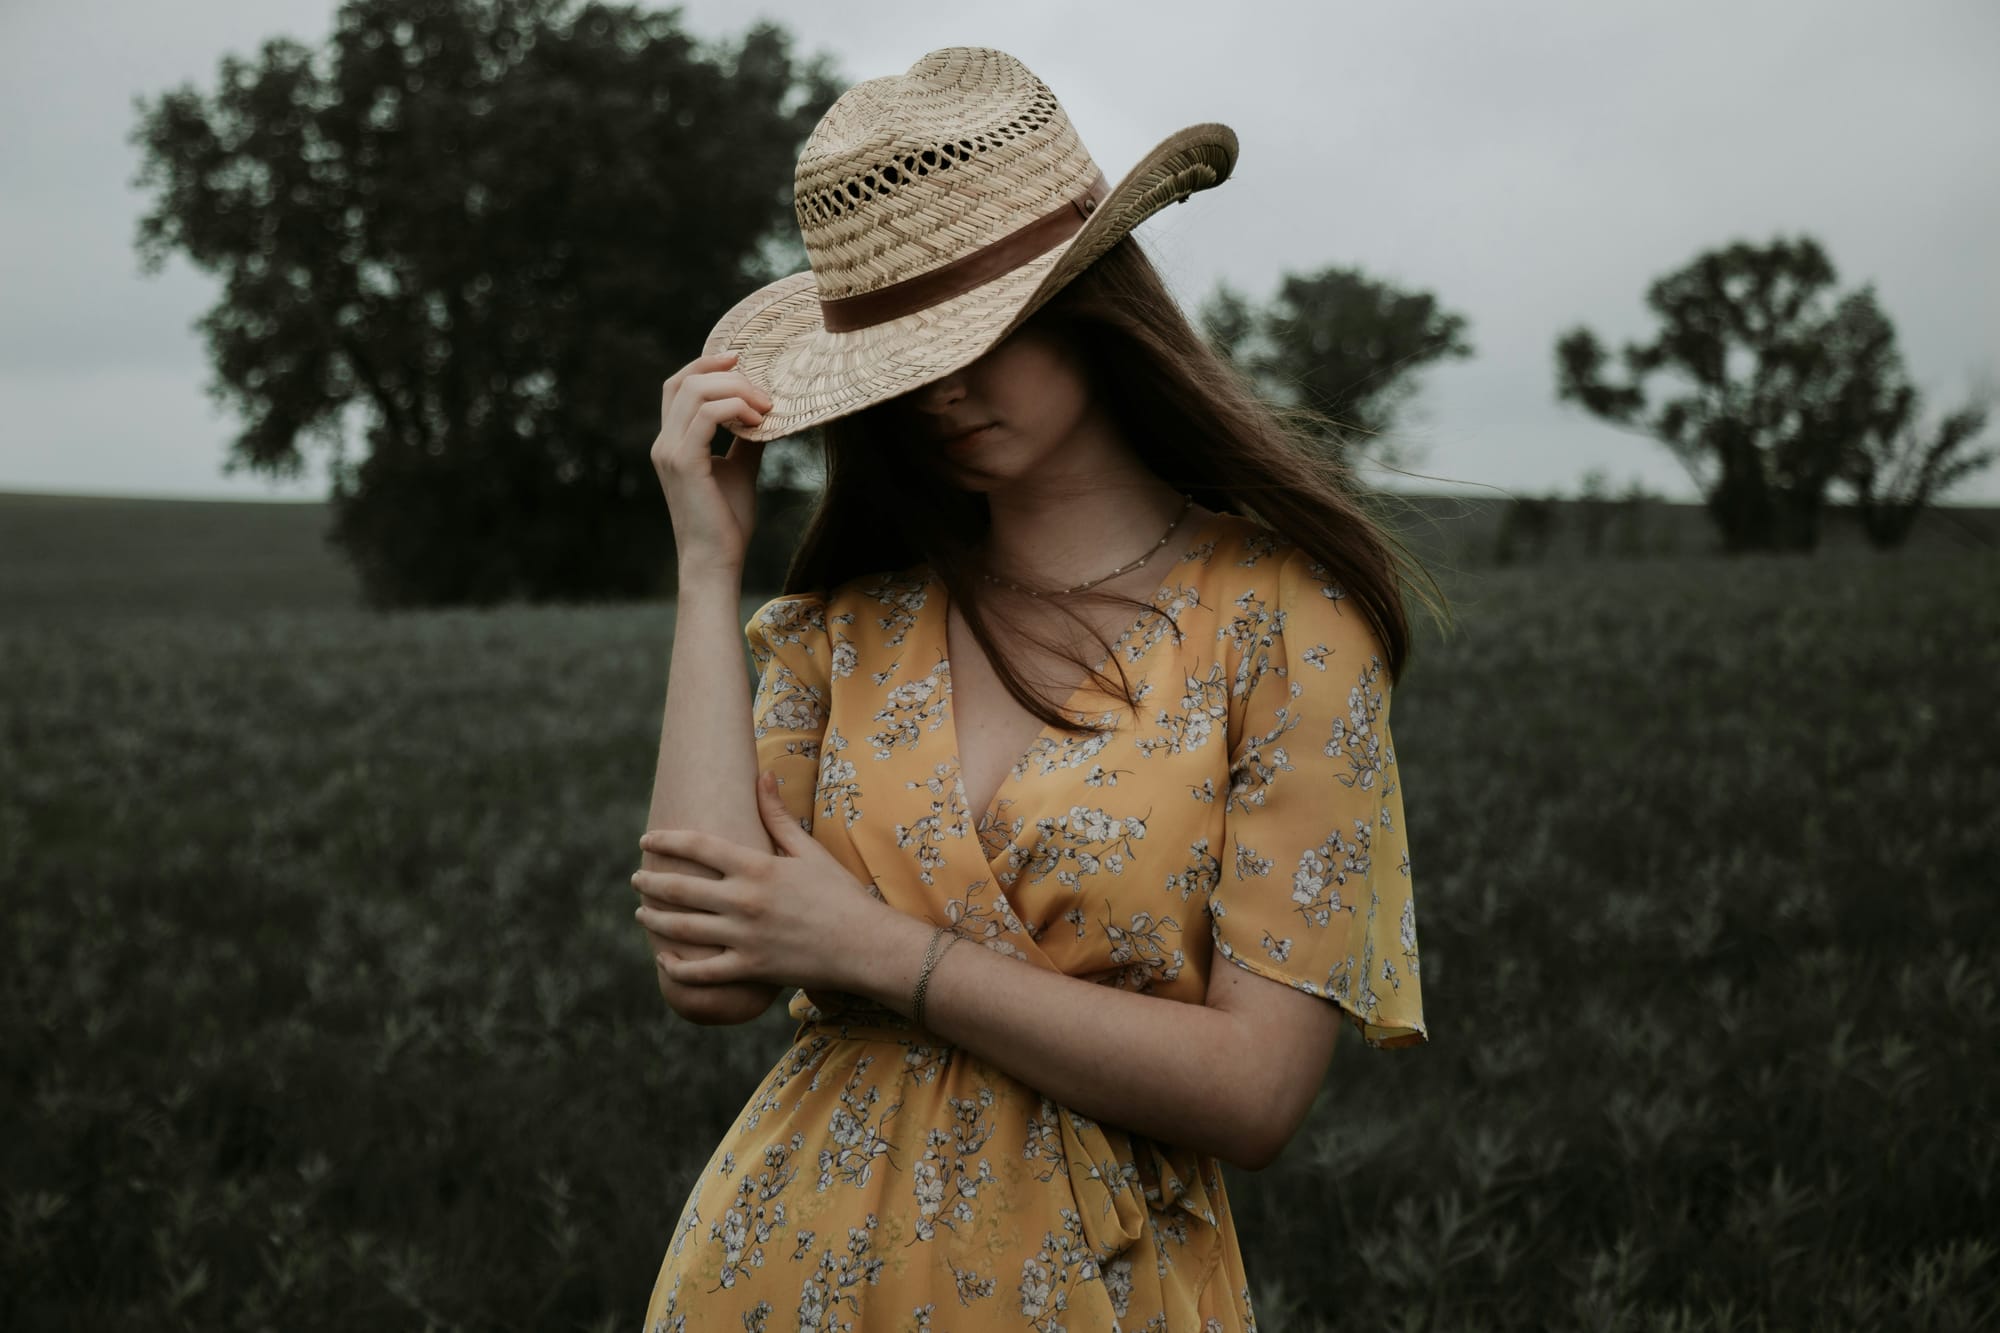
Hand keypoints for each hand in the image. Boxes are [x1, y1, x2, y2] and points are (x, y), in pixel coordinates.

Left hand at [631, 771, 885, 992]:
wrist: (863, 944)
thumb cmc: (840, 894)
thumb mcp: (809, 850)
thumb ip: (777, 815)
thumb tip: (763, 773)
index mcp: (756, 867)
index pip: (697, 847)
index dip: (666, 841)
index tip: (646, 840)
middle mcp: (743, 900)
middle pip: (679, 888)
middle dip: (650, 882)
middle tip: (636, 878)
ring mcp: (743, 937)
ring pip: (681, 929)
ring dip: (654, 920)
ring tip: (641, 912)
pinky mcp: (749, 968)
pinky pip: (701, 972)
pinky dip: (676, 967)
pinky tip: (664, 958)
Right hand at [651, 350, 775, 575]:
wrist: (716, 560)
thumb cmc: (726, 521)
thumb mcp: (740, 470)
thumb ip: (745, 440)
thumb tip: (767, 413)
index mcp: (672, 441)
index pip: (678, 386)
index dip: (705, 364)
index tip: (740, 359)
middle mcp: (664, 442)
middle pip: (686, 381)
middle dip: (729, 375)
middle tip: (764, 392)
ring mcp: (669, 451)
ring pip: (696, 391)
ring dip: (737, 390)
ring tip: (766, 408)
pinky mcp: (684, 462)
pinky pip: (707, 415)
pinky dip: (735, 409)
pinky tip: (758, 422)